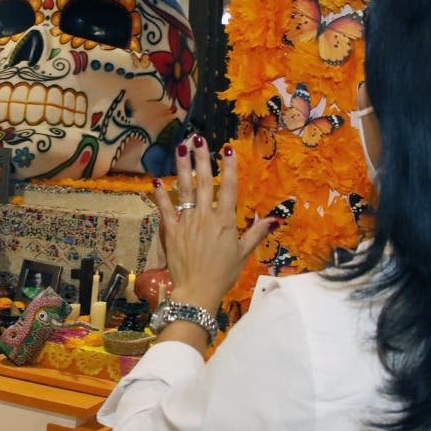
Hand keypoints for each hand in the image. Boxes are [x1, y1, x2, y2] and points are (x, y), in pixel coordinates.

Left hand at [152, 136, 277, 313]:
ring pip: (184, 190)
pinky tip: (156, 180)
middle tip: (198, 139)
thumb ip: (256, 233)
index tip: (227, 149)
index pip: (228, 188)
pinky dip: (161, 195)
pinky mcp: (171, 231)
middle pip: (204, 182)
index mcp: (225, 221)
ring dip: (182, 168)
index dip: (229, 168)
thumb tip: (275, 218)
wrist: (197, 291)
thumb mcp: (243, 253)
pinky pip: (165, 209)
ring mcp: (187, 223)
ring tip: (180, 148)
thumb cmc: (223, 273)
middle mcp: (206, 217)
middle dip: (202, 159)